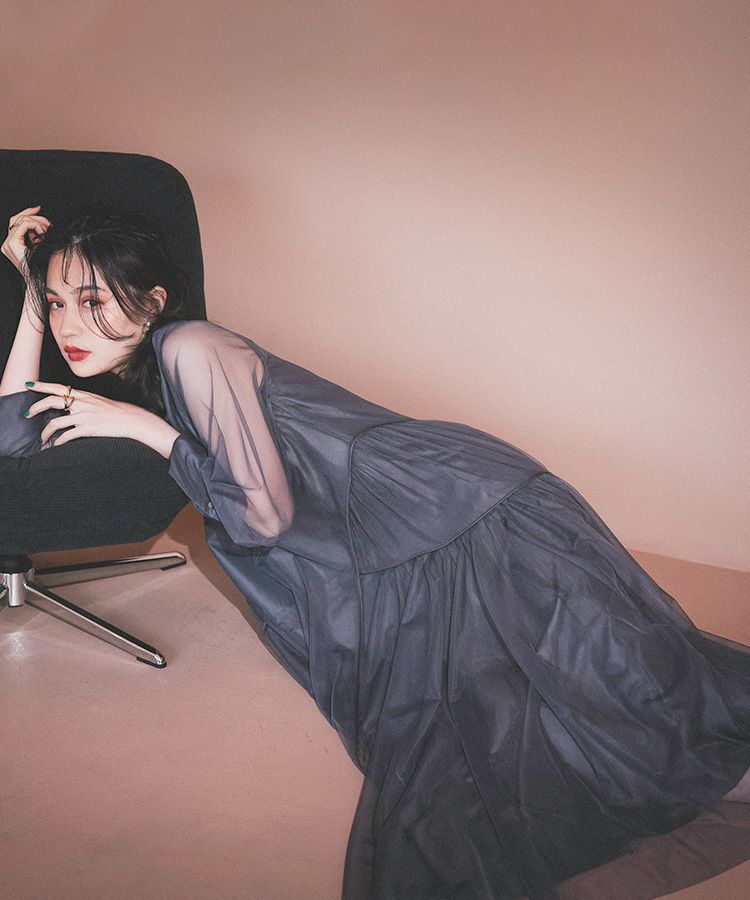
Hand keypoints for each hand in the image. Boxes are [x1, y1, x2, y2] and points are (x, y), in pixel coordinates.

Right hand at [2, 205, 51, 279]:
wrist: (39, 281)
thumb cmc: (42, 268)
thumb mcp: (39, 247)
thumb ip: (36, 235)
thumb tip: (41, 222)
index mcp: (12, 244)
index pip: (16, 222)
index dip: (27, 213)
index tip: (39, 209)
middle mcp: (7, 244)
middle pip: (17, 218)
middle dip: (34, 216)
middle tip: (48, 221)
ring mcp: (8, 244)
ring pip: (20, 220)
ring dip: (37, 222)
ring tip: (48, 230)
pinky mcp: (12, 244)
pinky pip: (23, 226)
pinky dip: (35, 226)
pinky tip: (43, 233)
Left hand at [26, 381, 179, 457]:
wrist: (132, 420)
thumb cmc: (117, 412)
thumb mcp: (99, 402)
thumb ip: (84, 402)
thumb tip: (71, 407)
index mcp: (84, 395)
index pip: (59, 387)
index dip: (42, 386)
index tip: (29, 385)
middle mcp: (82, 404)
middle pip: (52, 401)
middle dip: (36, 408)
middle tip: (27, 414)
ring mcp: (84, 416)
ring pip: (56, 422)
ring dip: (45, 432)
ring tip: (42, 439)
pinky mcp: (88, 429)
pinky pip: (67, 436)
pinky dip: (59, 442)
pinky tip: (56, 445)